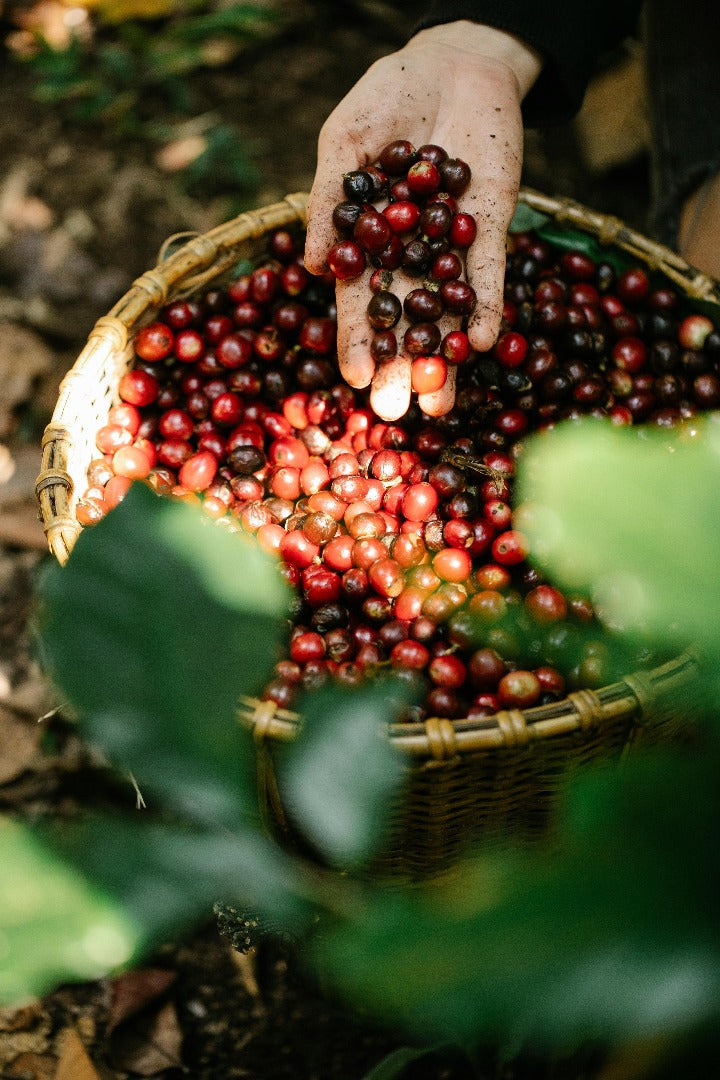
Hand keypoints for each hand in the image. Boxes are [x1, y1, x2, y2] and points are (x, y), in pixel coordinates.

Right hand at [304, 21, 541, 420]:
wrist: (452, 61)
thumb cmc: (385, 97)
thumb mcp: (343, 140)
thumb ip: (330, 200)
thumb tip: (316, 265)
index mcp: (368, 242)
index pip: (360, 301)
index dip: (358, 340)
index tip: (354, 380)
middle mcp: (409, 255)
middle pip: (404, 319)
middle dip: (399, 364)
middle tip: (395, 410)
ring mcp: (452, 246)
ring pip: (446, 311)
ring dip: (442, 355)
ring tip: (439, 401)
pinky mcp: (492, 229)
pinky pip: (489, 275)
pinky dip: (486, 307)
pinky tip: (481, 344)